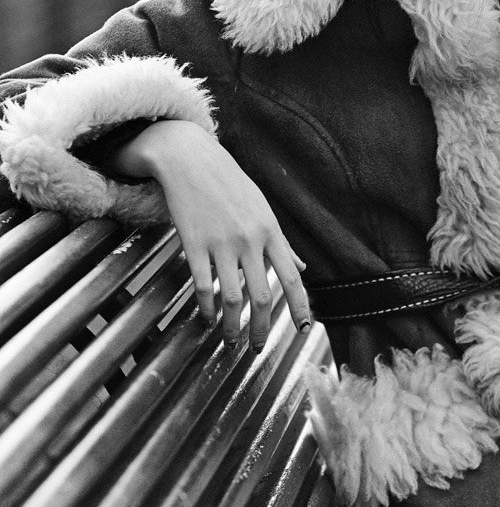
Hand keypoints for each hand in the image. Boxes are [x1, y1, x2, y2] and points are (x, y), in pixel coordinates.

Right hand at [109, 120, 311, 351]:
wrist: (190, 158)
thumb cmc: (229, 184)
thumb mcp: (263, 209)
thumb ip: (282, 244)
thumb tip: (302, 268)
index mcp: (271, 231)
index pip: (292, 278)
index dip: (299, 307)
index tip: (302, 330)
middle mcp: (250, 240)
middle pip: (262, 296)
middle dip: (262, 329)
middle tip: (258, 348)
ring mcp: (222, 243)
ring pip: (232, 298)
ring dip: (233, 327)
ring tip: (232, 341)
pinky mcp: (194, 244)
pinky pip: (204, 286)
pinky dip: (207, 308)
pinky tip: (208, 319)